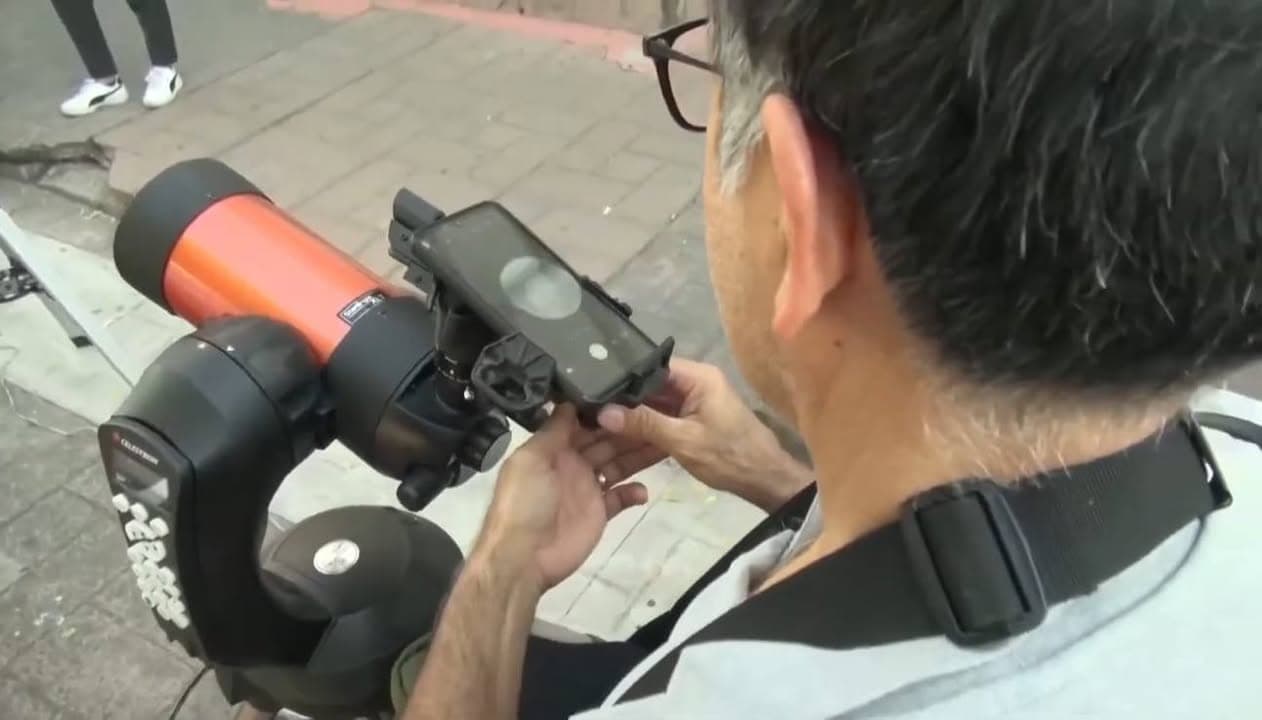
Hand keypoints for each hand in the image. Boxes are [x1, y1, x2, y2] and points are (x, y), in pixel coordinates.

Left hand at [476, 405, 649, 588]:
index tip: (633, 393)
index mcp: (554, 448)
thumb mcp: (531, 459)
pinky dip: (633, 492)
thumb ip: (553, 430)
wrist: (524, 557)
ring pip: (618, 466)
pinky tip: (642, 490)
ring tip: (664, 444)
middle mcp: (572, 464)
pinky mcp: (599, 513)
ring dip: (638, 456)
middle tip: (659, 415)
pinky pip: (620, 498)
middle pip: (606, 442)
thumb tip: (568, 398)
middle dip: (629, 430)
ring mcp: (587, 489)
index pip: (584, 422)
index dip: (606, 410)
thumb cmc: (525, 502)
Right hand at [593, 359, 813, 512]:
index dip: (623, 378)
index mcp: (698, 376)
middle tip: (589, 408)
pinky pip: (665, 417)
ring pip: (656, 403)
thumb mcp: (683, 441)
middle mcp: (696, 382)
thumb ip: (644, 424)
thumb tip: (603, 413)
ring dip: (634, 415)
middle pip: (651, 385)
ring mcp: (696, 402)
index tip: (593, 389)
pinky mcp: (695, 420)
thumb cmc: (728, 456)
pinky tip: (620, 436)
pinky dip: (648, 427)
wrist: (765, 481)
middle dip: (624, 399)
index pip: (651, 367)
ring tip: (597, 421)